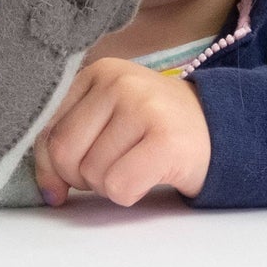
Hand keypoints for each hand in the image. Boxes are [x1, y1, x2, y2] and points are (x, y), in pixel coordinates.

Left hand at [33, 58, 210, 207]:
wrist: (219, 127)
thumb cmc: (153, 128)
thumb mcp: (108, 119)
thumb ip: (69, 142)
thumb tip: (48, 192)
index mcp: (97, 73)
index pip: (47, 130)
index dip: (52, 166)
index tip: (68, 180)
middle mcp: (118, 82)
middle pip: (65, 154)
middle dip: (82, 177)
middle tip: (113, 167)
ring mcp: (143, 107)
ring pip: (93, 175)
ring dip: (111, 185)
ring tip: (137, 165)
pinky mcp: (165, 139)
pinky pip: (119, 187)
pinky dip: (131, 194)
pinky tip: (150, 175)